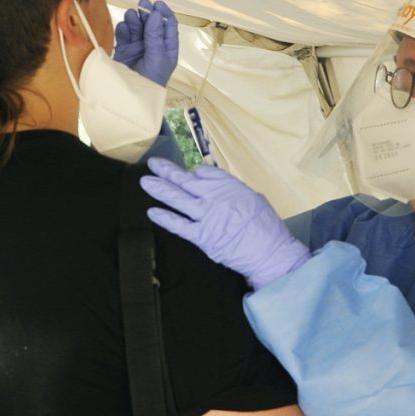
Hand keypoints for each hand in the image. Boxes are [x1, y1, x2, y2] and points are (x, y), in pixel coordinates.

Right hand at [113, 0, 178, 85]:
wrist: (131, 98)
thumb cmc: (150, 81)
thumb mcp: (157, 57)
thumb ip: (155, 35)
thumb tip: (156, 14)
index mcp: (167, 47)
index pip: (168, 25)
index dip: (164, 13)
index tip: (157, 4)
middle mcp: (153, 45)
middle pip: (151, 23)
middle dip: (147, 13)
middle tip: (142, 4)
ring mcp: (138, 47)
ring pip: (136, 27)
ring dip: (134, 19)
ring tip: (131, 16)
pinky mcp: (124, 50)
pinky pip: (123, 35)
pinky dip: (123, 29)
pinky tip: (123, 28)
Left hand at [139, 158, 310, 288]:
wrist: (269, 251)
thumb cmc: (267, 226)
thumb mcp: (253, 198)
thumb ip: (233, 191)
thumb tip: (219, 187)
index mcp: (228, 185)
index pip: (203, 173)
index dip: (193, 174)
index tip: (188, 174)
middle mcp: (213, 196)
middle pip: (185, 180)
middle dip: (167, 171)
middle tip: (153, 164)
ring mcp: (205, 216)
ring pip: (177, 198)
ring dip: (160, 189)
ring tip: (145, 181)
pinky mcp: (201, 236)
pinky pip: (179, 225)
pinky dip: (165, 218)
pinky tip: (152, 212)